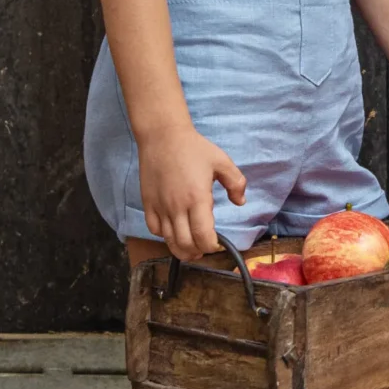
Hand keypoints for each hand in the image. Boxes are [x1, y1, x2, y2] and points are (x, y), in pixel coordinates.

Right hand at [137, 127, 245, 260]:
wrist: (162, 136)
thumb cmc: (193, 148)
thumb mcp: (222, 161)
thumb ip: (236, 183)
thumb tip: (240, 202)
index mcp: (197, 198)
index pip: (203, 236)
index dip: (212, 246)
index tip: (217, 245)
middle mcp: (177, 207)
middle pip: (186, 244)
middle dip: (198, 252)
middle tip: (205, 249)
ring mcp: (160, 207)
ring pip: (169, 241)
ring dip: (182, 249)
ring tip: (191, 250)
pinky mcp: (148, 203)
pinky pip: (154, 229)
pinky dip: (164, 236)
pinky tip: (173, 233)